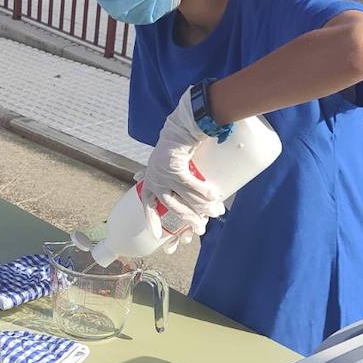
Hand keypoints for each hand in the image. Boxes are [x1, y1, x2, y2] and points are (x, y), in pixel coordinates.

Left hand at [141, 88, 225, 231]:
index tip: (157, 236)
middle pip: (171, 206)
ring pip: (182, 198)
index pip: (147, 203)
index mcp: (151, 179)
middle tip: (201, 228)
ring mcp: (163, 174)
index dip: (151, 220)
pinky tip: (213, 197)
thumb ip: (178, 179)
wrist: (181, 126)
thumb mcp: (173, 165)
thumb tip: (194, 192)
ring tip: (215, 212)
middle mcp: (155, 178)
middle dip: (188, 218)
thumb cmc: (179, 145)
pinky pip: (189, 185)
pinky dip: (202, 192)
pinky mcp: (174, 167)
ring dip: (199, 207)